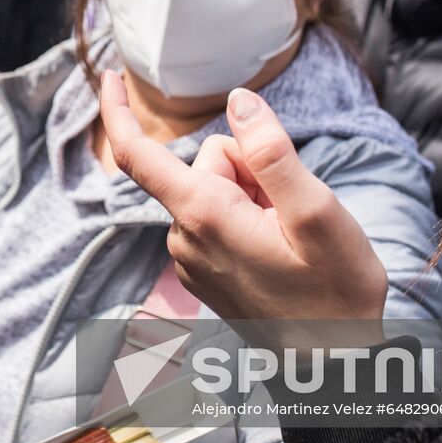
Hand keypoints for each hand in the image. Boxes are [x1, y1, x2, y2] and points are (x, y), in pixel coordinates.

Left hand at [98, 69, 386, 348]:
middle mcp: (184, 239)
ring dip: (255, 199)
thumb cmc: (334, 292)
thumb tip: (237, 102)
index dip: (117, 111)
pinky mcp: (205, 274)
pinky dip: (249, 221)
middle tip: (291, 210)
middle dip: (250, 169)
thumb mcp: (316, 212)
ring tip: (289, 237)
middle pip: (207, 164)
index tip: (108, 76)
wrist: (334, 366)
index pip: (137, 155)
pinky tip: (279, 249)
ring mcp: (192, 260)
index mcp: (203, 217)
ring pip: (217, 192)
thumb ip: (272, 152)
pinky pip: (221, 221)